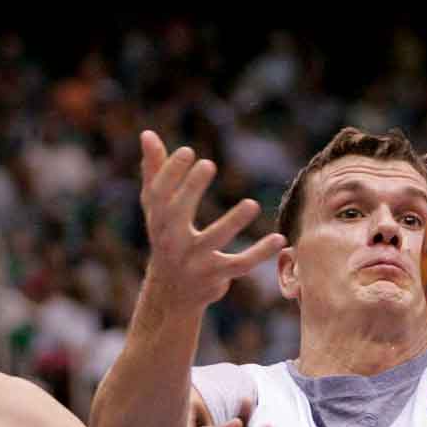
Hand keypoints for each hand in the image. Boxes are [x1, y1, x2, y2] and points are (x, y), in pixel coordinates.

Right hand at [138, 131, 285, 309]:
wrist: (171, 293)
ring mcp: (193, 261)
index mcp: (158, 220)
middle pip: (177, 215)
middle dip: (190, 190)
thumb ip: (154, 171)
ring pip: (213, 240)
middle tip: (208, 164)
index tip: (187, 151)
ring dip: (232, 222)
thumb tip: (147, 134)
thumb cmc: (167, 238)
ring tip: (252, 204)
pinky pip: (239, 265)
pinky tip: (279, 239)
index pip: (158, 195)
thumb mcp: (158, 208)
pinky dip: (259, 253)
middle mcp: (171, 241)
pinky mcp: (215, 276)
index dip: (170, 173)